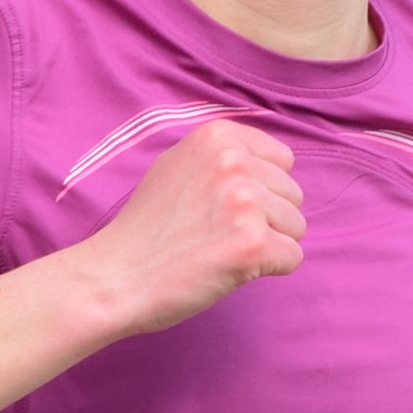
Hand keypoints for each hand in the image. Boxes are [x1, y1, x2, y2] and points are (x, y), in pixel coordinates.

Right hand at [75, 119, 305, 336]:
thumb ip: (222, 158)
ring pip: (296, 226)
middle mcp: (234, 161)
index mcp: (218, 136)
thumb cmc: (146, 229)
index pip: (282, 160)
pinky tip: (228, 268)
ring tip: (219, 249)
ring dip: (267, 244)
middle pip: (293, 194)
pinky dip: (267, 270)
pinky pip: (292, 258)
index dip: (261, 190)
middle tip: (216, 233)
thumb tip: (270, 165)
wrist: (115, 276)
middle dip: (266, 218)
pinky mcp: (252, 242)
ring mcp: (244, 201)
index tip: (223, 207)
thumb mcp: (178, 166)